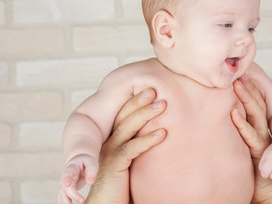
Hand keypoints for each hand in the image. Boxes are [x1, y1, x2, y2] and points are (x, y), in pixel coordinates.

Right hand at [59, 154, 98, 203]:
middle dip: (72, 195)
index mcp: (71, 169)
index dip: (66, 180)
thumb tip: (90, 182)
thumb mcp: (90, 162)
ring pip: (62, 195)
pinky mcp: (66, 190)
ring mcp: (64, 185)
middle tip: (81, 200)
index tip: (67, 184)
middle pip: (65, 187)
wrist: (79, 162)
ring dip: (66, 202)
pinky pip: (63, 198)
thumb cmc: (86, 162)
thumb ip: (91, 170)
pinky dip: (64, 203)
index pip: (67, 175)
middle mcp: (65, 178)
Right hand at [85, 88, 166, 203]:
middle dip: (139, 101)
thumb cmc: (121, 184)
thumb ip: (139, 147)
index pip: (123, 114)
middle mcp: (108, 141)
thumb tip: (160, 132)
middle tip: (155, 88)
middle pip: (124, 116)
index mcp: (113, 138)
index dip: (135, 101)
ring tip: (162, 104)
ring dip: (146, 114)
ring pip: (127, 127)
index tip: (150, 89)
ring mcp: (109, 152)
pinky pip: (132, 148)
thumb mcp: (131, 160)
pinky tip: (162, 133)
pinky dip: (147, 140)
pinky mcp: (114, 165)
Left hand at [231, 77, 271, 203]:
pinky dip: (241, 124)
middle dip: (247, 87)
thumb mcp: (238, 141)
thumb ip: (232, 128)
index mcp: (255, 124)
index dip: (246, 87)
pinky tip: (233, 113)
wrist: (265, 188)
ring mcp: (261, 139)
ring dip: (245, 99)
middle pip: (255, 103)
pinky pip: (250, 136)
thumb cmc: (248, 164)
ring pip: (255, 115)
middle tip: (236, 71)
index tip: (236, 72)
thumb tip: (214, 114)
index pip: (253, 101)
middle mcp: (260, 129)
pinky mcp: (259, 152)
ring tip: (236, 84)